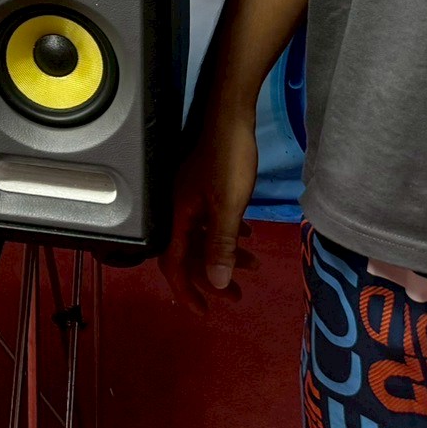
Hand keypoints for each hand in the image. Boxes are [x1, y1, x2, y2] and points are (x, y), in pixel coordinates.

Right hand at [165, 92, 260, 308]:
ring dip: (225, 255)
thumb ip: (220, 245)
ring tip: (253, 266)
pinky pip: (210, 220)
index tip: (204, 312)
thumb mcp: (228, 206)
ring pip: (203, 237)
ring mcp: (191, 195)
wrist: (230, 115)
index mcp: (178, 215)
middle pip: (189, 254)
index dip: (186, 291)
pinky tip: (247, 236)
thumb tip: (217, 283)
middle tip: (238, 296)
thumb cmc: (228, 160)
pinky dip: (227, 234)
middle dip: (213, 278)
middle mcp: (178, 208)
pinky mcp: (203, 185)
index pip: (173, 264)